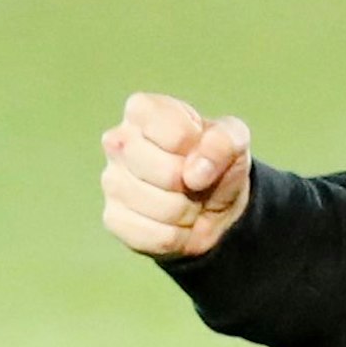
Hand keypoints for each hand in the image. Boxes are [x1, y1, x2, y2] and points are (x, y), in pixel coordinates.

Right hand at [100, 93, 251, 259]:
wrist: (213, 202)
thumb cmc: (216, 159)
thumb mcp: (234, 139)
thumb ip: (224, 142)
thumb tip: (194, 173)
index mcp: (144, 110)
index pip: (174, 132)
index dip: (198, 147)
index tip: (200, 148)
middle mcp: (118, 141)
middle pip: (167, 173)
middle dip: (194, 183)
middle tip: (196, 179)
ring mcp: (111, 181)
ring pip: (161, 207)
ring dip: (188, 210)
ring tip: (187, 198)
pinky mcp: (113, 218)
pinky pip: (156, 236)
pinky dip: (178, 234)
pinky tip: (174, 221)